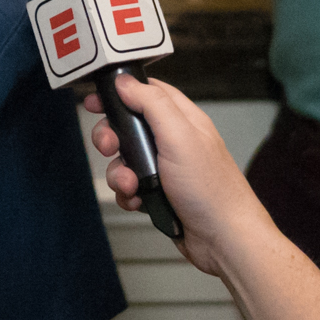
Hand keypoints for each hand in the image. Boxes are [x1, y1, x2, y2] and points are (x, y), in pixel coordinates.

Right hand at [81, 71, 262, 277]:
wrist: (223, 239)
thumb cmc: (211, 188)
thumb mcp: (179, 136)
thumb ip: (152, 104)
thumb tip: (125, 81)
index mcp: (182, 119)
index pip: (147, 92)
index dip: (120, 92)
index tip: (96, 100)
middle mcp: (173, 141)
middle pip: (128, 126)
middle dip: (111, 137)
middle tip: (109, 146)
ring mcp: (165, 168)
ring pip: (124, 160)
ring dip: (120, 173)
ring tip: (133, 186)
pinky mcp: (158, 193)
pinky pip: (129, 187)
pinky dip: (128, 195)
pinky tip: (139, 202)